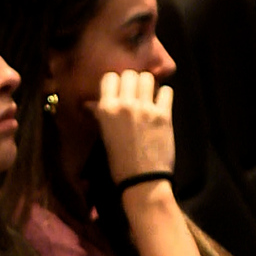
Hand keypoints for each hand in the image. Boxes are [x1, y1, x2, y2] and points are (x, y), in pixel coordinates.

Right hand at [89, 70, 174, 184]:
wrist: (142, 180)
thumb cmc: (119, 161)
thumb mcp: (104, 135)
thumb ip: (101, 114)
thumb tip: (90, 104)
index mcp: (106, 109)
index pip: (110, 78)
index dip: (116, 82)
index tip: (119, 90)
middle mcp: (124, 105)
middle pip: (130, 74)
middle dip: (133, 82)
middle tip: (135, 94)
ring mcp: (145, 108)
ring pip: (148, 78)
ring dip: (148, 85)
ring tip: (148, 97)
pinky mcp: (163, 115)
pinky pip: (166, 91)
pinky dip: (164, 96)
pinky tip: (160, 105)